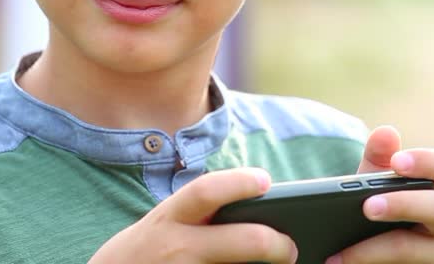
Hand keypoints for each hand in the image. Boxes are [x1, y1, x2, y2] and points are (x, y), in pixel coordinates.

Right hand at [88, 167, 297, 263]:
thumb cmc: (143, 253)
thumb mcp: (161, 225)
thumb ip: (197, 217)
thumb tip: (254, 214)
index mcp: (170, 218)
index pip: (207, 191)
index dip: (239, 182)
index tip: (265, 181)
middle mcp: (177, 247)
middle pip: (244, 241)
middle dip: (277, 244)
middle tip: (290, 247)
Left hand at [328, 126, 433, 262]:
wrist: (367, 257)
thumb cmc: (375, 214)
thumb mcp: (372, 188)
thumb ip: (377, 160)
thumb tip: (386, 132)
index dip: (427, 162)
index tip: (397, 162)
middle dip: (402, 205)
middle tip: (367, 206)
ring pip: (415, 249)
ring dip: (374, 249)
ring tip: (339, 253)